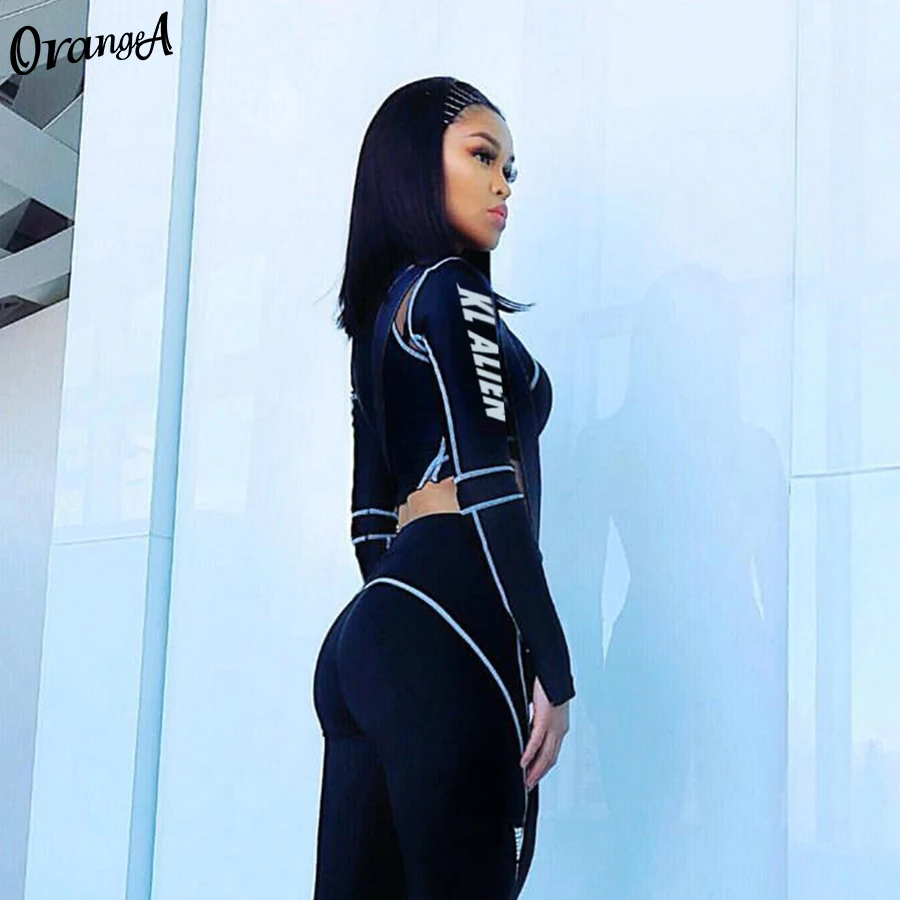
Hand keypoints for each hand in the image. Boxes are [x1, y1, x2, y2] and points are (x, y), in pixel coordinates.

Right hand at [519, 676, 569, 790]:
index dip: (543, 767)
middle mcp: (560, 729)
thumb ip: (536, 719)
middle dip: (539, 774)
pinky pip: (536, 742)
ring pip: (545, 755)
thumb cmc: (548, 684)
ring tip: (526, 781)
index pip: (552, 753)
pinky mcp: (545, 719)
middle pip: (550, 759)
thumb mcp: (541, 706)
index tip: (534, 777)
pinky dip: (529, 754)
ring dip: (535, 770)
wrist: (553, 669)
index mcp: (559, 726)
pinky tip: (522, 763)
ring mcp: (554, 726)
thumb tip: (527, 726)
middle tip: (529, 786)